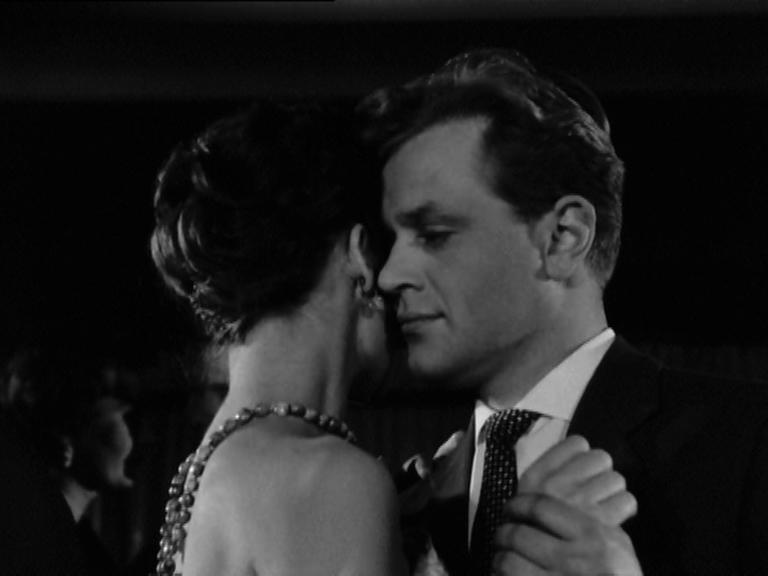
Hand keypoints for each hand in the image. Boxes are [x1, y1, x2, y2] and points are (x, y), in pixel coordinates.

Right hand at [492, 435, 641, 574]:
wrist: (533, 570)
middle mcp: (557, 486)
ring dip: (612, 492)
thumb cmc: (532, 535)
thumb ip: (548, 477)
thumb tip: (580, 454)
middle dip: (600, 473)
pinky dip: (623, 509)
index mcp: (536, 478)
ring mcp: (579, 504)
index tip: (579, 471)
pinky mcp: (601, 524)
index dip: (583, 456)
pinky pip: (627, 501)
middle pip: (600, 458)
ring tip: (603, 505)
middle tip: (593, 489)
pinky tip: (612, 518)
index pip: (576, 445)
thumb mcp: (527, 501)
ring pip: (616, 478)